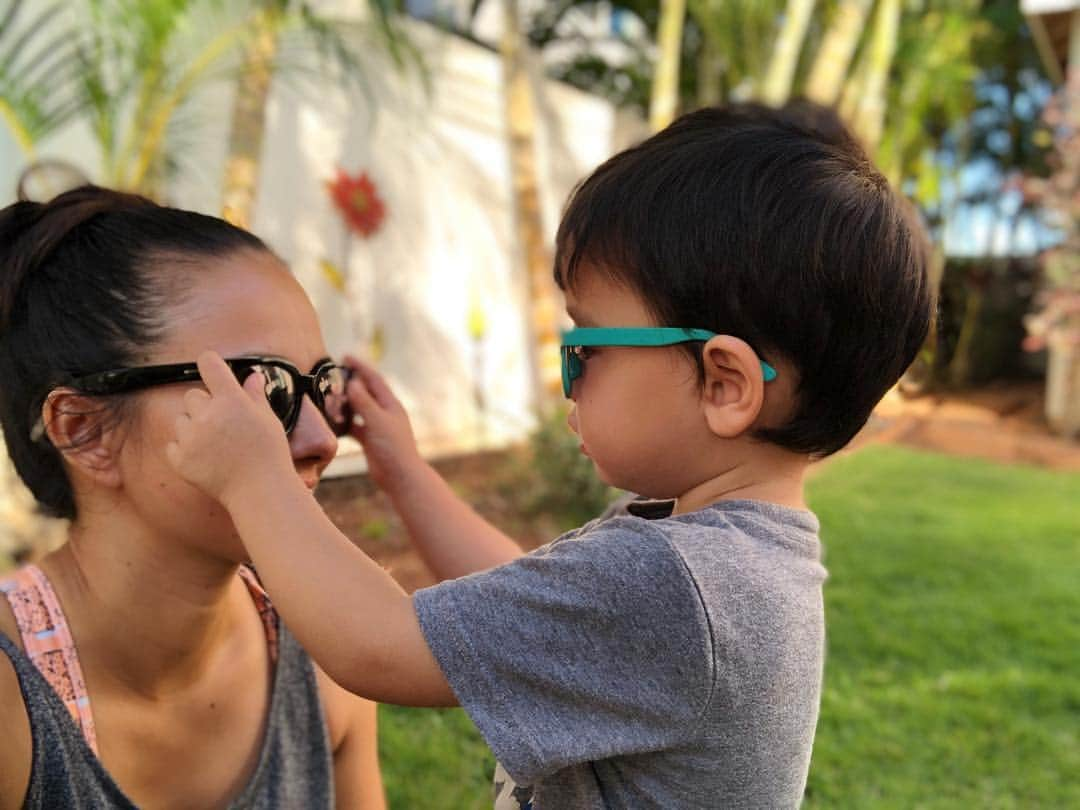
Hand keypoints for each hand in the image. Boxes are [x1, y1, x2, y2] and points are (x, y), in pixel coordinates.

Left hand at [166, 351, 294, 505]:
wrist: (260, 490)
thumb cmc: (269, 453)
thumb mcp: (268, 419)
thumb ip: (254, 395)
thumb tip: (252, 376)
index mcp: (231, 400)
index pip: (209, 364)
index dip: (210, 363)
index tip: (211, 368)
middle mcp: (207, 415)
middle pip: (192, 395)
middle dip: (205, 405)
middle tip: (223, 423)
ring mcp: (191, 438)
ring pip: (181, 419)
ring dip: (193, 427)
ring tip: (215, 444)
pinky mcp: (180, 459)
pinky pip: (173, 443)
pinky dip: (185, 449)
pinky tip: (206, 457)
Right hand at [343, 355, 423, 495]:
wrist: (400, 477)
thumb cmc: (392, 447)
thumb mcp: (377, 421)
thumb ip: (364, 402)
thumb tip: (352, 383)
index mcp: (390, 404)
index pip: (374, 380)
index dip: (360, 367)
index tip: (345, 357)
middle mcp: (385, 413)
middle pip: (366, 393)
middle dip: (350, 384)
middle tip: (332, 376)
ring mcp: (378, 427)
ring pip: (359, 410)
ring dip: (346, 404)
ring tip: (329, 397)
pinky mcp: (371, 441)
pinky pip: (355, 427)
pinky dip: (345, 423)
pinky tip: (332, 421)